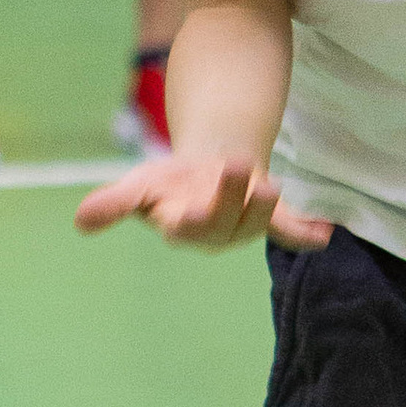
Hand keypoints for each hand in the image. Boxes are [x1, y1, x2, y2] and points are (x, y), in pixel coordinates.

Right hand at [75, 152, 329, 250]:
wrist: (204, 171)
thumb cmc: (168, 183)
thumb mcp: (140, 186)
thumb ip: (114, 204)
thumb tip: (80, 221)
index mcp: (184, 226)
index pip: (189, 228)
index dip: (193, 219)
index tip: (191, 211)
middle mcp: (218, 233)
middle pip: (228, 222)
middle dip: (235, 201)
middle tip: (244, 171)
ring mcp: (246, 227)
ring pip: (259, 223)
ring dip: (267, 208)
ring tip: (271, 184)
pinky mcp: (272, 218)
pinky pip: (291, 232)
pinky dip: (306, 235)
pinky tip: (324, 234)